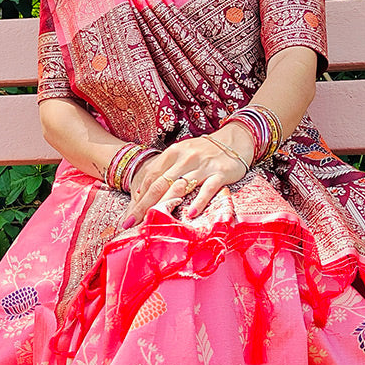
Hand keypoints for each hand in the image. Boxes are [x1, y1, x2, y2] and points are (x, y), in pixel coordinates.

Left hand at [121, 137, 247, 228]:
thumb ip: (164, 170)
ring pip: (180, 187)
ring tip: (152, 221)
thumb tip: (142, 191)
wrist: (235, 141)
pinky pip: (208, 189)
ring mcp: (203, 166)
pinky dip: (199, 201)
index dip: (138, 196)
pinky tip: (191, 214)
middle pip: (160, 184)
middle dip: (144, 205)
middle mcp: (185, 158)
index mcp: (173, 153)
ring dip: (165, 205)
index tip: (129, 214)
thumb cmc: (204, 152)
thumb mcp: (181, 155)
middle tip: (131, 223)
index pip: (151, 177)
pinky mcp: (220, 173)